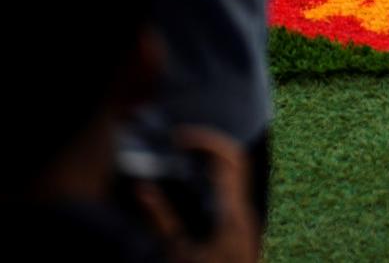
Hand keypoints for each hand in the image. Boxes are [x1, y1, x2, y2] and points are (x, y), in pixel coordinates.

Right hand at [134, 127, 257, 262]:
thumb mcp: (175, 253)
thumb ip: (159, 219)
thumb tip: (141, 188)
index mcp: (231, 213)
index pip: (229, 157)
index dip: (204, 139)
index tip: (176, 138)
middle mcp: (244, 211)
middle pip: (235, 160)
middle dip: (208, 145)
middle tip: (177, 143)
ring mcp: (246, 219)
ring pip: (235, 174)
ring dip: (209, 161)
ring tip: (179, 158)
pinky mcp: (241, 229)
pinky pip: (231, 191)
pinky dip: (211, 179)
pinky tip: (188, 184)